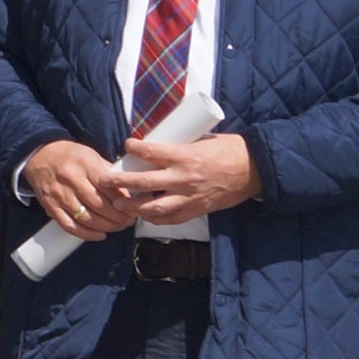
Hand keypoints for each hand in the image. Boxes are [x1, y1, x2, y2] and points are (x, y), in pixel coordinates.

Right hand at [24, 139, 141, 240]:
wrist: (39, 156)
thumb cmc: (70, 156)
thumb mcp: (91, 155)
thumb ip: (108, 172)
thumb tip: (128, 189)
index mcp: (84, 164)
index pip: (109, 187)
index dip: (124, 201)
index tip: (133, 207)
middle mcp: (71, 179)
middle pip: (99, 205)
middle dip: (118, 217)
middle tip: (128, 220)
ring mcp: (59, 195)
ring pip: (86, 218)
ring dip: (106, 227)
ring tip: (117, 227)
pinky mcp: (50, 207)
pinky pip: (69, 226)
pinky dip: (86, 234)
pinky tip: (100, 235)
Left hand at [115, 129, 257, 228]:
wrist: (254, 170)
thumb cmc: (230, 150)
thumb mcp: (203, 140)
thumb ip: (182, 145)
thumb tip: (162, 141)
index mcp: (185, 156)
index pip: (151, 152)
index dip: (135, 148)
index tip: (127, 144)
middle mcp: (184, 178)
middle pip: (144, 183)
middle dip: (120, 183)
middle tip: (104, 180)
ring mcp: (189, 197)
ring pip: (153, 207)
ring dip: (133, 207)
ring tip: (119, 204)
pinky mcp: (196, 210)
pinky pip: (170, 219)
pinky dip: (154, 218)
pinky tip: (144, 215)